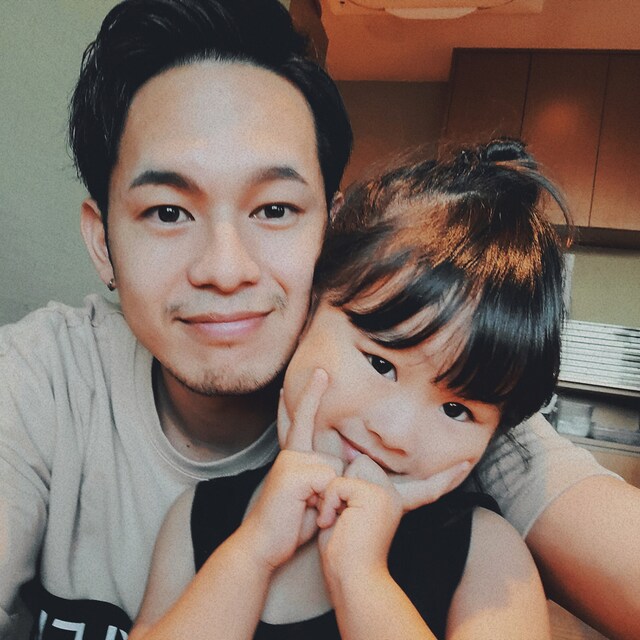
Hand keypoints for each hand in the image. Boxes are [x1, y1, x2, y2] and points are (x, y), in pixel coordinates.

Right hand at [240, 369, 342, 569]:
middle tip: (311, 455)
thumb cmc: (291, 523)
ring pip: (335, 468)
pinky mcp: (293, 472)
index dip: (312, 396)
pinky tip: (304, 510)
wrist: (263, 544)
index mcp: (295, 456)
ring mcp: (291, 461)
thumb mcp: (313, 496)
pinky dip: (323, 501)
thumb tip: (347, 460)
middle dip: (328, 479)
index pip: (304, 421)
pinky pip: (328, 479)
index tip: (320, 373)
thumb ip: (325, 476)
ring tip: (305, 511)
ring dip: (329, 497)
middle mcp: (292, 454)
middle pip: (335, 456)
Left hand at [316, 455, 471, 584]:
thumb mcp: (348, 514)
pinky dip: (328, 503)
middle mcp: (396, 496)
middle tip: (341, 519)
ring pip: (349, 470)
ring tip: (337, 522)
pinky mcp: (375, 495)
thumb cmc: (343, 553)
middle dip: (341, 487)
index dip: (446, 477)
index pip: (421, 485)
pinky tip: (333, 523)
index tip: (466, 464)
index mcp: (396, 502)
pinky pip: (338, 484)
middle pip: (361, 463)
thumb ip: (353, 489)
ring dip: (332, 497)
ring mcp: (389, 494)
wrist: (351, 580)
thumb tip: (355, 458)